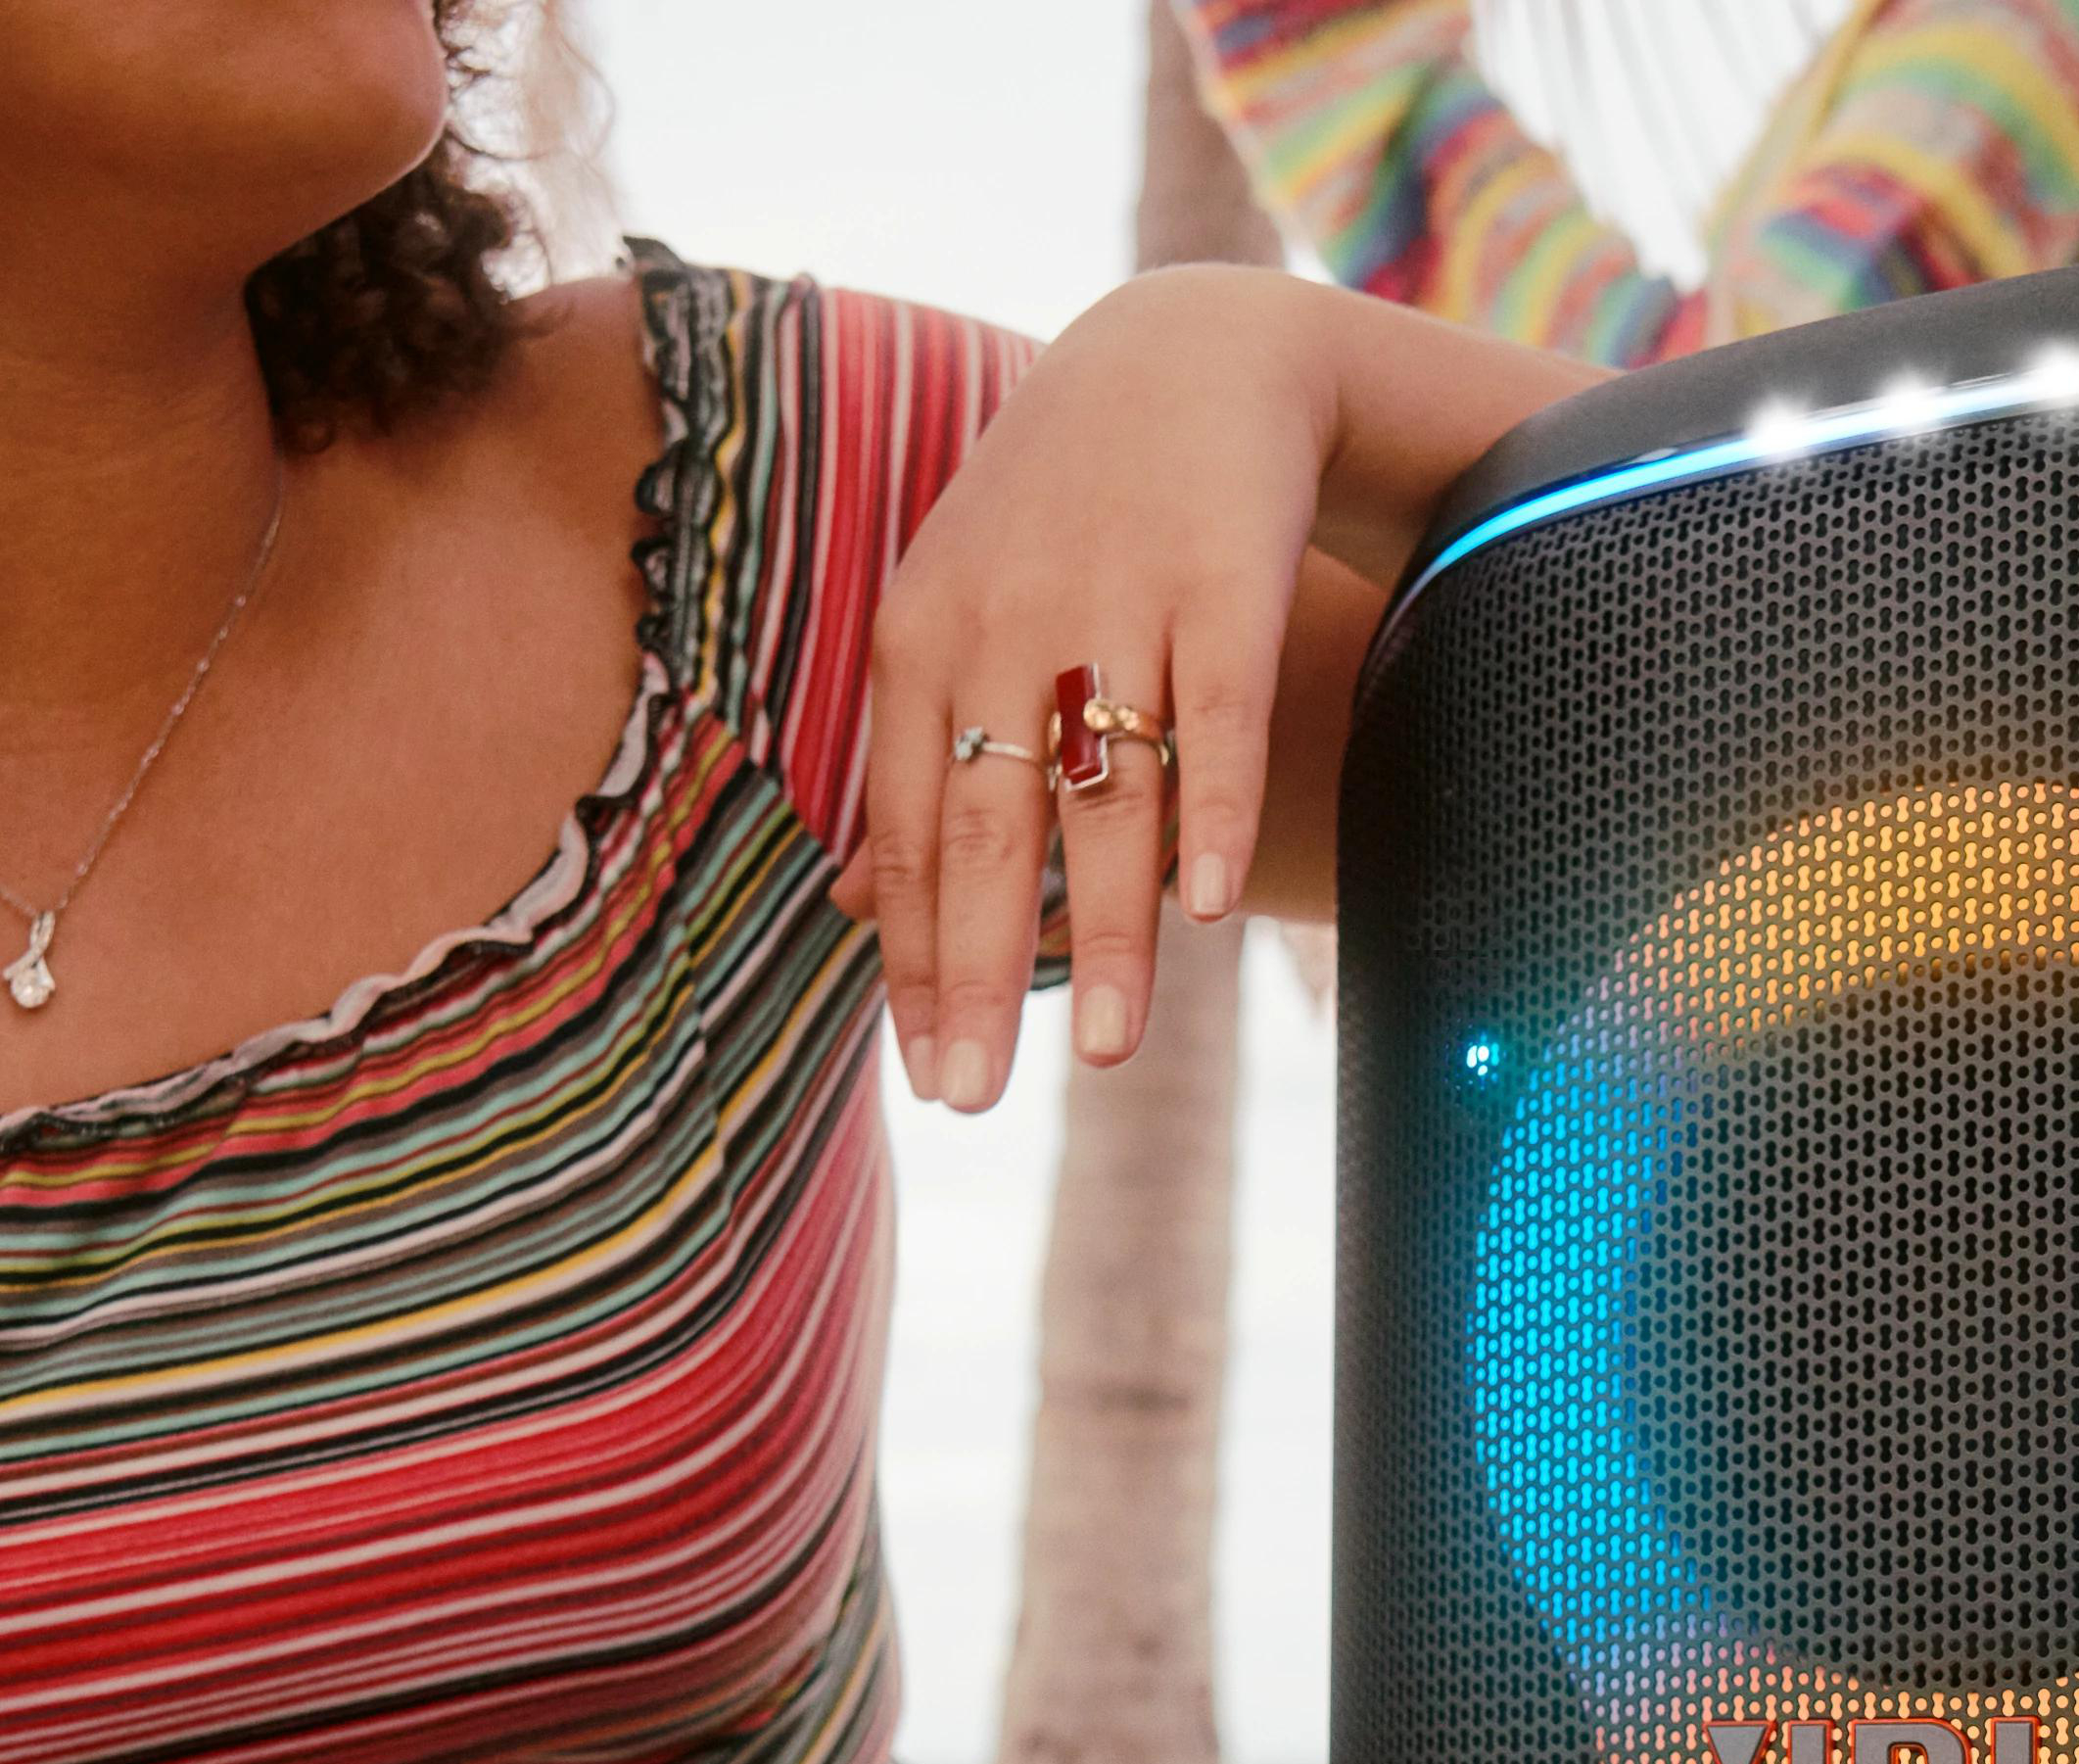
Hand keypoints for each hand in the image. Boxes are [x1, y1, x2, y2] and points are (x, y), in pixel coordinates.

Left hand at [842, 263, 1332, 1112]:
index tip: (929, 1074)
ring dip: (1111, 929)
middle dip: (981, 969)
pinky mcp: (1221, 572)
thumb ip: (917, 754)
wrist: (1189, 351)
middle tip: (976, 1097)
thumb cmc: (1063, 513)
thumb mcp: (957, 613)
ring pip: (1105, 790)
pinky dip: (1215, 811)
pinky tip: (1210, 910)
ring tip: (1112, 1051)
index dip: (920, 954)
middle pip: (989, 822)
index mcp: (922, 637)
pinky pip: (1216, 712)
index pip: (914, 824)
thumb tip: (857, 906)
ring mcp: (1115, 594)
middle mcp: (1004, 620)